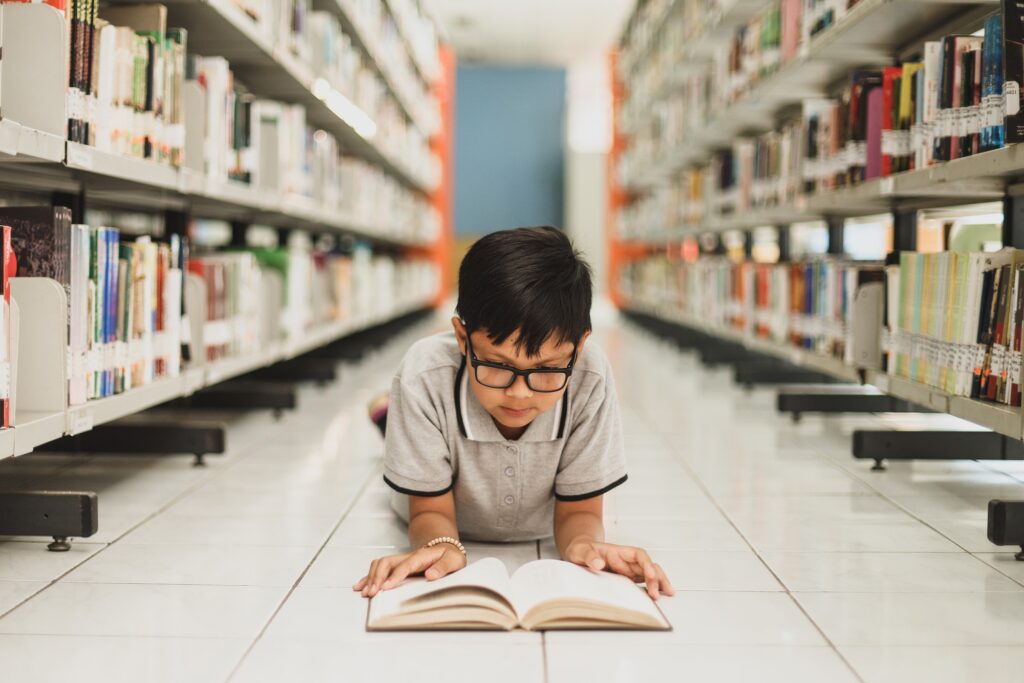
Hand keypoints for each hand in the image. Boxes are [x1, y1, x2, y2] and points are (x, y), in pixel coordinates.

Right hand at [352, 544, 467, 597]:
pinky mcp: (397, 566)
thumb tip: (431, 575)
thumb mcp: (454, 561)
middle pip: (387, 563)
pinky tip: (360, 586)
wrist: (447, 549)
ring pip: (380, 564)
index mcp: (421, 556)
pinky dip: (368, 577)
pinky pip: (379, 569)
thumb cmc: (450, 557)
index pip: (405, 566)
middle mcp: (408, 557)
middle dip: (377, 578)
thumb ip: (443, 567)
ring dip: (371, 577)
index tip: (385, 588)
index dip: (395, 576)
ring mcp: (401, 560)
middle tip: (371, 593)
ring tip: (364, 592)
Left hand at [564, 537, 674, 599]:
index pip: (638, 555)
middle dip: (655, 578)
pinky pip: (642, 582)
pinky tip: (659, 595)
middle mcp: (626, 560)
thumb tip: (598, 564)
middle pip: (647, 566)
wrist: (579, 553)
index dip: (646, 564)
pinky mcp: (626, 579)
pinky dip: (651, 587)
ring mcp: (627, 570)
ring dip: (659, 582)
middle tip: (657, 593)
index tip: (650, 574)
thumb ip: (589, 556)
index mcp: (618, 552)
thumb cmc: (581, 550)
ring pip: (649, 574)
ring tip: (668, 593)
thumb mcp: (580, 551)